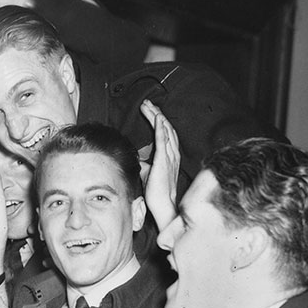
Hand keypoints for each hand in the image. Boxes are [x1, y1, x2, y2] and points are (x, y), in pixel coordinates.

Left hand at [140, 99, 179, 229]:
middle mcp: (172, 153)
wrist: (162, 205)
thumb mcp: (147, 173)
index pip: (164, 132)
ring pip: (165, 130)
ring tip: (149, 106)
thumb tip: (135, 159)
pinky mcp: (164, 161)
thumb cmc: (156, 192)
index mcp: (169, 156)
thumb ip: (143, 163)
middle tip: (147, 103)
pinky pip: (164, 141)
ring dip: (157, 116)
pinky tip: (157, 118)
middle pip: (166, 127)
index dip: (157, 120)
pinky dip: (161, 128)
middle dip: (156, 113)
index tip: (149, 110)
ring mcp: (170, 156)